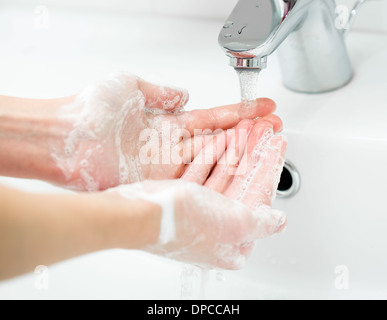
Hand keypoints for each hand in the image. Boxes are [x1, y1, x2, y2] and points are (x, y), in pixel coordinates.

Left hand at [51, 73, 278, 190]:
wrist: (64, 138)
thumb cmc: (90, 110)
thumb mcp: (131, 86)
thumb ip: (161, 92)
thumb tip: (184, 94)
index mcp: (167, 122)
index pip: (212, 117)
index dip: (239, 113)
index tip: (263, 109)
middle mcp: (171, 146)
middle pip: (219, 139)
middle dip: (249, 134)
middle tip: (274, 130)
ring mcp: (168, 165)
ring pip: (213, 158)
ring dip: (240, 152)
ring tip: (267, 146)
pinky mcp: (160, 181)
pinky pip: (195, 176)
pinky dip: (218, 172)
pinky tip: (239, 169)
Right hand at [111, 118, 286, 269]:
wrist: (138, 214)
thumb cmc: (183, 222)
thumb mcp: (235, 223)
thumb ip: (261, 222)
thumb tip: (278, 222)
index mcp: (232, 241)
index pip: (259, 197)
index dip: (270, 167)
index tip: (277, 144)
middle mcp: (215, 228)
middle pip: (242, 183)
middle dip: (254, 153)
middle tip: (263, 130)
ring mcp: (197, 212)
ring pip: (223, 174)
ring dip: (235, 150)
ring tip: (246, 128)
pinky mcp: (181, 198)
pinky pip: (202, 172)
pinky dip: (212, 155)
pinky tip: (222, 138)